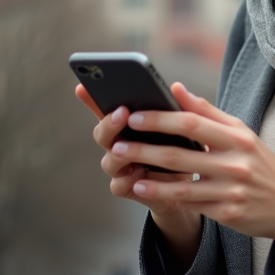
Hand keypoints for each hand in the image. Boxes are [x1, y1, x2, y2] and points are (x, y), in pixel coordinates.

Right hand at [75, 84, 202, 258]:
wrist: (191, 185)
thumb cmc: (183, 148)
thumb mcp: (184, 126)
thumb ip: (179, 108)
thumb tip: (175, 87)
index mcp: (128, 124)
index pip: (106, 108)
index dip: (91, 98)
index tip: (83, 86)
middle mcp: (118, 143)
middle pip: (102, 133)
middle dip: (110, 122)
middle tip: (122, 112)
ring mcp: (120, 166)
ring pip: (108, 160)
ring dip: (118, 153)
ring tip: (128, 147)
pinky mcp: (126, 187)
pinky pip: (118, 185)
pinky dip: (127, 180)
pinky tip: (138, 174)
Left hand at [104, 83, 274, 248]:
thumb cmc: (259, 164)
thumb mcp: (241, 133)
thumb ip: (208, 112)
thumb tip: (176, 88)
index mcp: (238, 137)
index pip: (193, 124)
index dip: (161, 120)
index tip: (135, 116)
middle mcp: (235, 162)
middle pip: (181, 154)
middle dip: (145, 149)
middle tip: (118, 144)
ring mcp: (231, 190)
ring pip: (181, 184)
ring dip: (148, 178)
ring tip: (123, 171)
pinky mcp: (227, 213)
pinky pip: (189, 203)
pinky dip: (165, 196)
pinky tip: (145, 191)